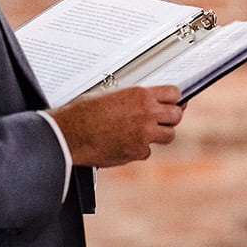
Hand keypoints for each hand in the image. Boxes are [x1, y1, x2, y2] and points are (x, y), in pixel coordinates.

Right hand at [50, 85, 183, 166]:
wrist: (70, 134)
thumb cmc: (84, 111)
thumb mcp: (111, 94)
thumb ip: (133, 98)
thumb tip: (146, 100)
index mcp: (141, 95)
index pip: (174, 94)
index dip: (174, 99)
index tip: (174, 102)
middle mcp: (147, 114)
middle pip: (177, 116)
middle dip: (172, 117)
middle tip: (165, 118)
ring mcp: (144, 135)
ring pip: (168, 136)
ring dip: (160, 134)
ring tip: (148, 133)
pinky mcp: (136, 152)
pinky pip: (147, 151)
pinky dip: (140, 149)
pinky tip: (127, 144)